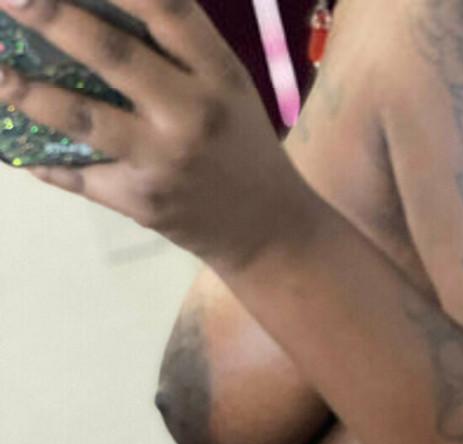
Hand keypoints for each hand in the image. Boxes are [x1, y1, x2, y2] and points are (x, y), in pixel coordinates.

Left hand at [0, 0, 317, 270]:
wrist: (267, 232)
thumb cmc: (239, 145)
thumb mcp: (227, 87)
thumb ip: (178, 48)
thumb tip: (95, 8)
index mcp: (218, 75)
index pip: (167, 9)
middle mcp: (192, 114)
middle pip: (114, 55)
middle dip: (53, 18)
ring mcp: (163, 161)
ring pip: (81, 117)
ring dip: (25, 90)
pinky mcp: (142, 201)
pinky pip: (79, 174)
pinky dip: (42, 158)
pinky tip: (16, 143)